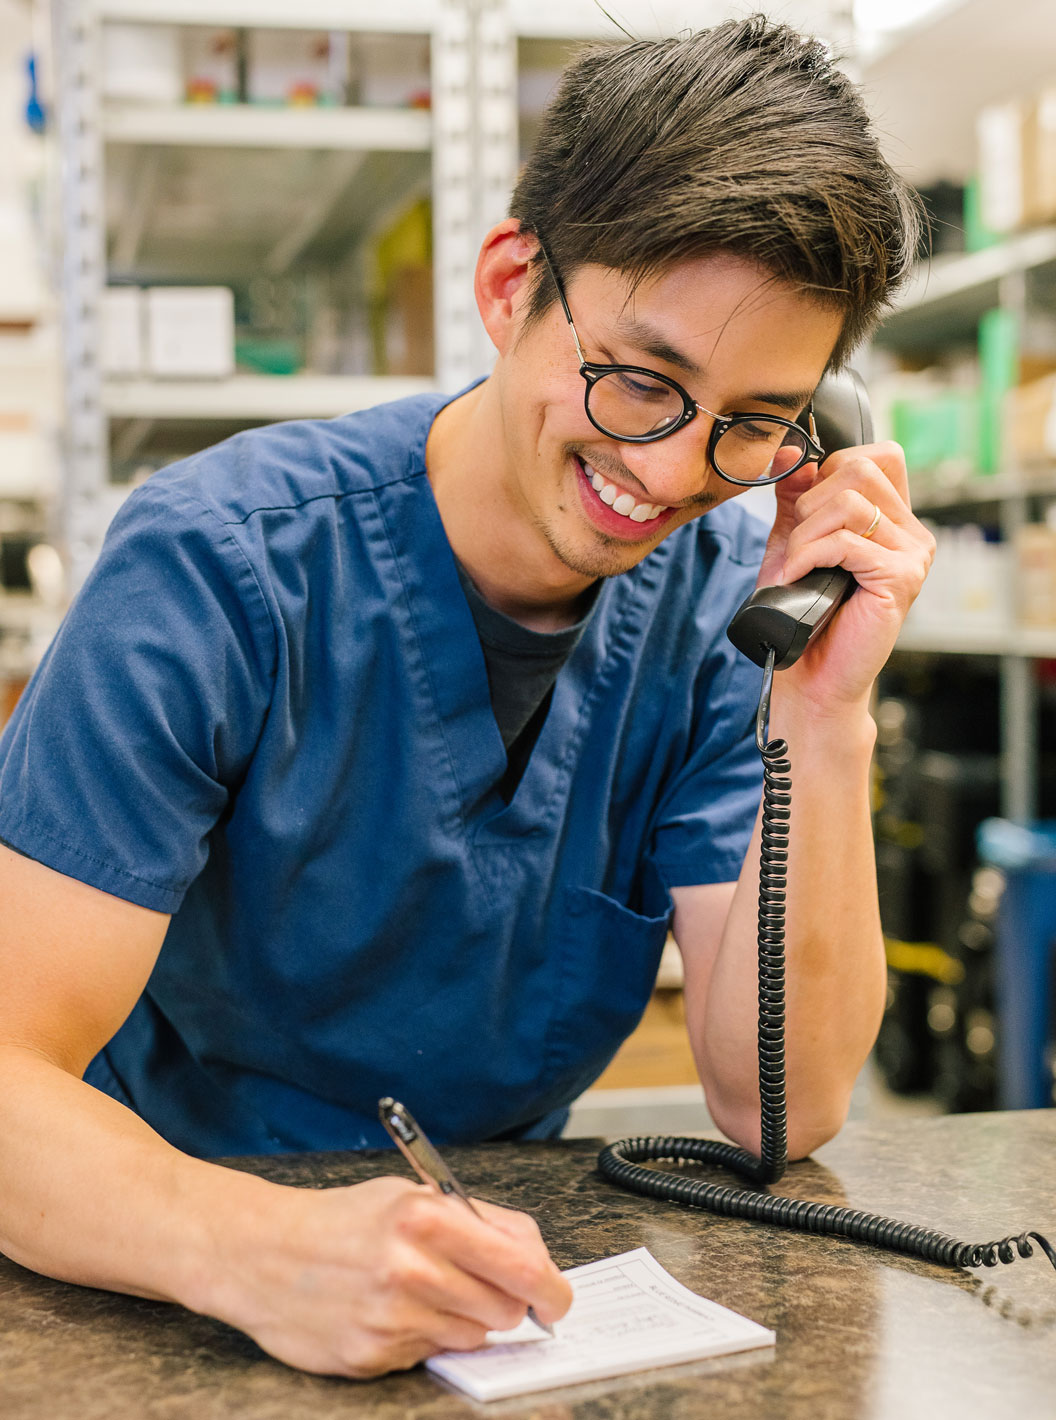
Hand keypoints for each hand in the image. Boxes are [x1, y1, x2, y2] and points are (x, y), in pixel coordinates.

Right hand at [206, 1175, 572, 1377]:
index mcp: (427, 1218)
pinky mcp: (372, 1356)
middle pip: (505, 1308)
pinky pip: (430, 1354)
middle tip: (481, 1287)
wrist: (261, 1254)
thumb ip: (476, 1221)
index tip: (557, 1298)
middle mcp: (413, 1269)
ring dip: (463, 1319)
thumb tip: (534, 1256)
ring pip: (473, 1336)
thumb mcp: (410, 1196)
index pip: (521, 1264)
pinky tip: (391, 1311)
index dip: (551, 1287)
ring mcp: (392, 1318)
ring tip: (423, 1292)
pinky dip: (423, 1337)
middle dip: (506, 1301)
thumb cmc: (341, 1220)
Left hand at [756, 440, 934, 711]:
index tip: (804, 505)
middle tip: (800, 546)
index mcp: (892, 518)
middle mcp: (911, 532)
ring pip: (849, 503)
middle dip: (811, 503)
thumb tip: (791, 451)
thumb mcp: (792, 540)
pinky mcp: (902, 578)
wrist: (808, 675)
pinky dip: (809, 555)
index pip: (878, 455)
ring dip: (806, 534)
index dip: (832, 467)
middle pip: (858, 469)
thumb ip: (795, 495)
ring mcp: (913, 555)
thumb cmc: (801, 610)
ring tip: (798, 568)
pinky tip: (800, 578)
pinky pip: (846, 541)